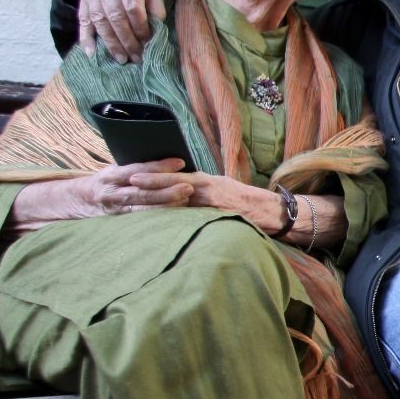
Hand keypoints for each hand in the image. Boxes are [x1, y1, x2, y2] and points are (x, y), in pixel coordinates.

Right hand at [78, 0, 165, 63]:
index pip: (132, 6)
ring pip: (99, 21)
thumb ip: (156, 1)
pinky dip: (86, 39)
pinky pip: (83, 21)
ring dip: (111, 43)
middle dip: (127, 40)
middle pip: (115, 16)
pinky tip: (92, 54)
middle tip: (138, 57)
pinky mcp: (82, 0)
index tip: (149, 41)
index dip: (141, 27)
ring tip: (123, 59)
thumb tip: (159, 24)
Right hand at [82, 159, 194, 214]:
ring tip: (186, 199)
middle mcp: (113, 192)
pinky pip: (143, 218)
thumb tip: (162, 154)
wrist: (81, 199)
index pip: (137, 169)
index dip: (158, 166)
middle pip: (143, 192)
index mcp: (111, 175)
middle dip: (168, 190)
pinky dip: (161, 215)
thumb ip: (133, 165)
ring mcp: (117, 209)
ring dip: (168, 204)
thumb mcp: (114, 168)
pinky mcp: (122, 220)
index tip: (179, 162)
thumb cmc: (107, 180)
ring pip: (145, 208)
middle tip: (189, 186)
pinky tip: (177, 212)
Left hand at [126, 168, 285, 228]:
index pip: (176, 177)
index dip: (155, 176)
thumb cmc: (246, 200)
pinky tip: (160, 222)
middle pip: (173, 188)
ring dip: (159, 201)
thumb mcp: (223, 187)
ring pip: (180, 203)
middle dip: (151, 185)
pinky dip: (176, 219)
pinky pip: (193, 219)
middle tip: (129, 183)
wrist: (270, 212)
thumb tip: (182, 189)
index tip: (135, 176)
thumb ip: (202, 188)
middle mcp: (207, 191)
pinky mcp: (217, 218)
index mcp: (207, 182)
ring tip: (138, 200)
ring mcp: (211, 205)